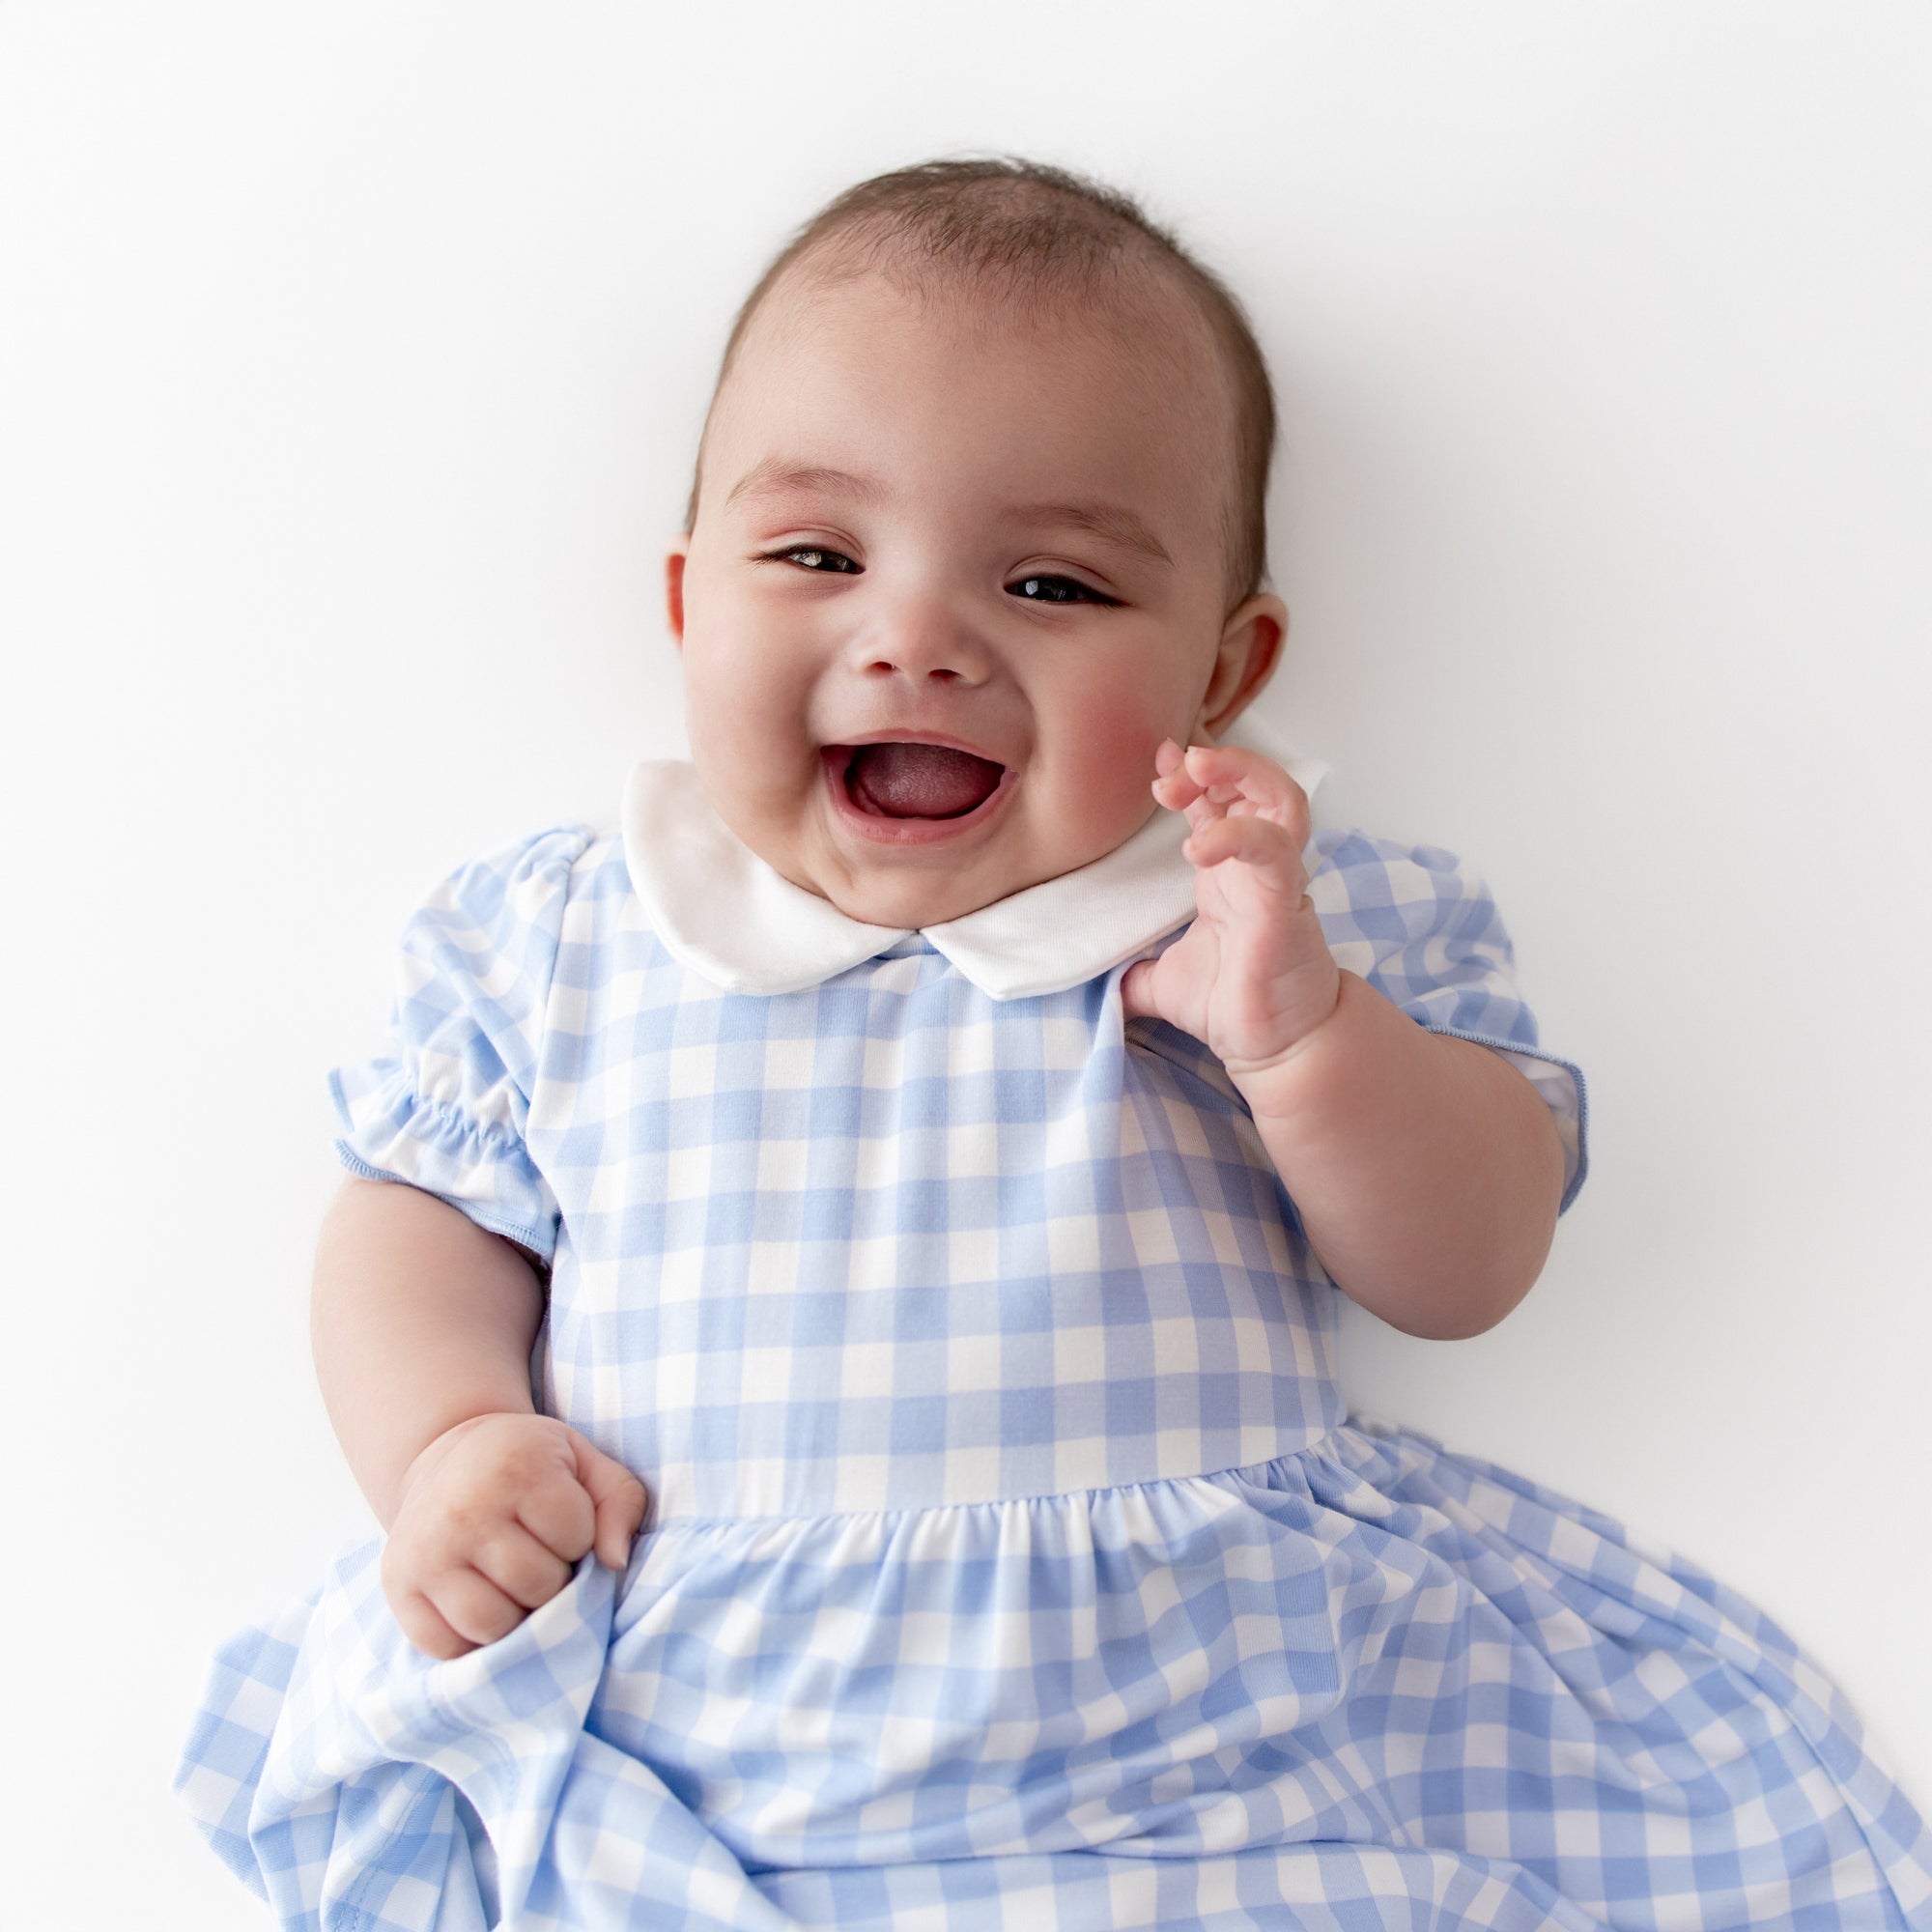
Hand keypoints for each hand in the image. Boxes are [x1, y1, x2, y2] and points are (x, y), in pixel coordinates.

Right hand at [380, 1412, 648, 1659]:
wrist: (449, 1457)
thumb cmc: (532, 1465)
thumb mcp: (585, 1463)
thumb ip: (620, 1503)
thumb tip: (615, 1563)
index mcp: (515, 1467)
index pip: (575, 1537)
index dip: (580, 1538)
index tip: (563, 1522)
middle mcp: (462, 1508)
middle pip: (537, 1586)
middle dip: (552, 1580)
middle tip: (539, 1557)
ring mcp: (425, 1551)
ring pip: (493, 1625)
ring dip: (517, 1616)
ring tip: (514, 1585)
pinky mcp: (398, 1586)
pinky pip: (447, 1648)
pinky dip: (473, 1641)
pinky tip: (482, 1602)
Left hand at [1121, 740, 1341, 1086]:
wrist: (1277, 1048)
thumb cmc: (1234, 1005)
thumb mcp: (1163, 981)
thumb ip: (1131, 972)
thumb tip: (1091, 982)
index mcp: (1227, 873)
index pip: (1217, 801)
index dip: (1190, 774)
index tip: (1158, 760)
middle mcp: (1256, 866)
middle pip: (1254, 783)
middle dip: (1217, 762)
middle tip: (1172, 770)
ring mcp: (1276, 881)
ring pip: (1281, 799)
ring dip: (1241, 773)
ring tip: (1196, 773)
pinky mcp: (1286, 905)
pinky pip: (1276, 852)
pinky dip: (1240, 834)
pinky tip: (1198, 845)